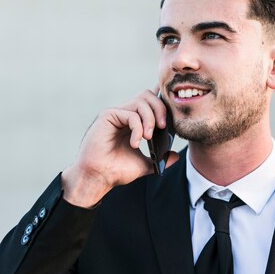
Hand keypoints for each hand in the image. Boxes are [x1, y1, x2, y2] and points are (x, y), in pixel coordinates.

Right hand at [61, 90, 178, 206]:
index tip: (172, 109)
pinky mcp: (108, 116)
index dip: (161, 99)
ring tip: (148, 137)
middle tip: (163, 127)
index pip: (148, 102)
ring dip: (150, 118)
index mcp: (133, 122)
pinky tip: (135, 143)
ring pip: (141, 101)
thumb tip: (175, 156)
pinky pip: (131, 114)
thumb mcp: (145, 164)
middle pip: (147, 95)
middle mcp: (124, 115)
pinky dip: (137, 127)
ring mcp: (116, 114)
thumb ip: (160, 159)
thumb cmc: (116, 171)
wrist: (99, 178)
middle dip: (160, 108)